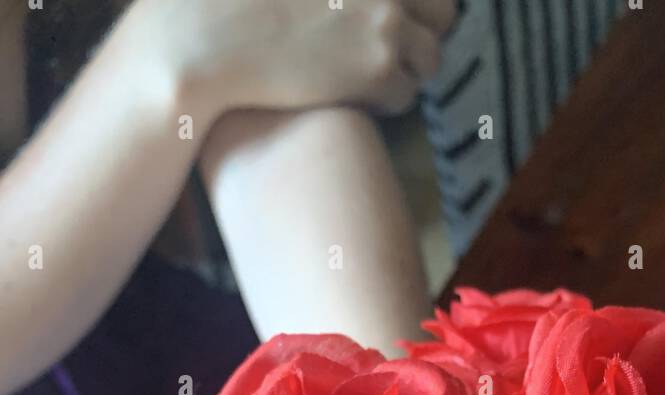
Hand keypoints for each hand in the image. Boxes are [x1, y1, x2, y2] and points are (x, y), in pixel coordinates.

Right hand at [134, 0, 456, 126]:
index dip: (415, 4)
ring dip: (408, 72)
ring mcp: (385, 22)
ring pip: (430, 60)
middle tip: (394, 51)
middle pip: (444, 14)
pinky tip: (358, 98)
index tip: (400, 19)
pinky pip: (406, 95)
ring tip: (372, 77)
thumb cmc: (233, 1)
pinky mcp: (376, 69)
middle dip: (424, 34)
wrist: (207, 42)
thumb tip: (351, 3)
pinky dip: (387, 101)